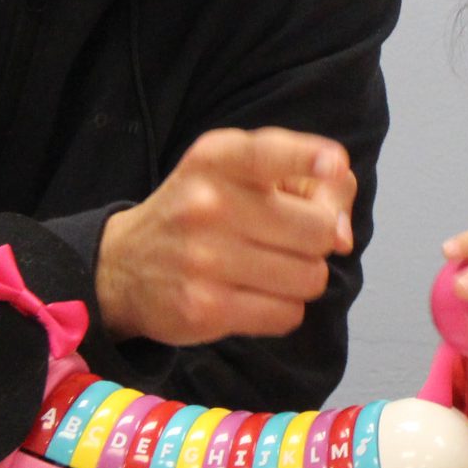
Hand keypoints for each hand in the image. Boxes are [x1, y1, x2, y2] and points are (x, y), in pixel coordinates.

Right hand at [97, 128, 354, 345]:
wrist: (123, 266)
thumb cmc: (201, 212)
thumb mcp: (236, 172)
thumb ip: (304, 180)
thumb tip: (343, 234)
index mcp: (216, 158)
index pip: (270, 152)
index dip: (311, 159)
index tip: (333, 165)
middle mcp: (207, 204)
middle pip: (318, 231)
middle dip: (317, 240)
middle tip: (289, 240)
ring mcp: (204, 259)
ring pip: (310, 278)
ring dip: (302, 278)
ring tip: (269, 268)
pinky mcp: (204, 309)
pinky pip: (287, 314)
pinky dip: (283, 309)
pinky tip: (254, 295)